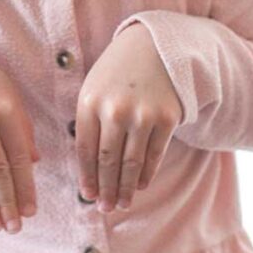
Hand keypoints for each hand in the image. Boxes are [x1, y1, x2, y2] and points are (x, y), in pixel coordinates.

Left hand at [75, 21, 182, 211]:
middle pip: (108, 162)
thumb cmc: (117, 71)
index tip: (88, 196)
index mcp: (90, 102)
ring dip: (126, 189)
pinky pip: (154, 155)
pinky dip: (147, 174)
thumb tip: (87, 168)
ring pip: (131, 164)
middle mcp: (114, 110)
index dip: (87, 178)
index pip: (86, 151)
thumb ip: (88, 122)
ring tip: (122, 204)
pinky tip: (141, 185)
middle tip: (105, 208)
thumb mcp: (94, 87)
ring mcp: (142, 115)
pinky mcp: (166, 118)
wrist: (153, 44)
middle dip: (106, 190)